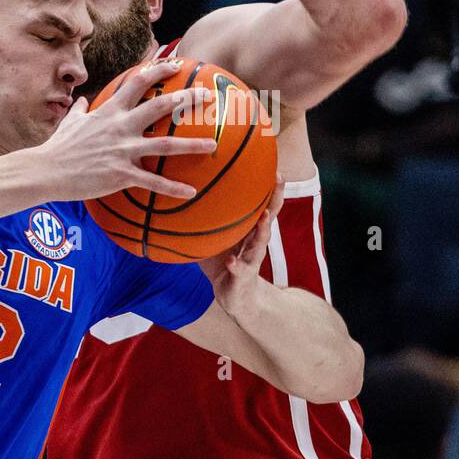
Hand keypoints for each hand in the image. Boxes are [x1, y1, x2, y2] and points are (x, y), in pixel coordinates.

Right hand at [31, 59, 215, 201]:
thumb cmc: (58, 147)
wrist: (46, 170)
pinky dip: (174, 189)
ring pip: (165, 145)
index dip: (159, 70)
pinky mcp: (121, 174)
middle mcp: (121, 126)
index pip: (138, 82)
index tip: (176, 64)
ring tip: (213, 144)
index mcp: (110, 111)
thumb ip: (80, 110)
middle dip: (187, 99)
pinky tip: (192, 193)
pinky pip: (153, 183)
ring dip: (192, 144)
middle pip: (161, 106)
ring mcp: (123, 150)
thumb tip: (82, 100)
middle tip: (209, 95)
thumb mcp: (70, 122)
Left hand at [199, 171, 283, 314]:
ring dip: (262, 230)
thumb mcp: (215, 238)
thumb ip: (204, 220)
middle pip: (270, 216)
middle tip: (279, 178)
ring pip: (260, 242)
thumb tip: (180, 195)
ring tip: (262, 218)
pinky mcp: (244, 277)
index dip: (268, 183)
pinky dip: (236, 265)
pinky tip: (231, 260)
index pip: (262, 202)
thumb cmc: (224, 261)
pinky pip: (240, 270)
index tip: (271, 161)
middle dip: (275, 197)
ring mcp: (252, 259)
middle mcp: (255, 241)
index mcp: (250, 230)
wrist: (236, 297)